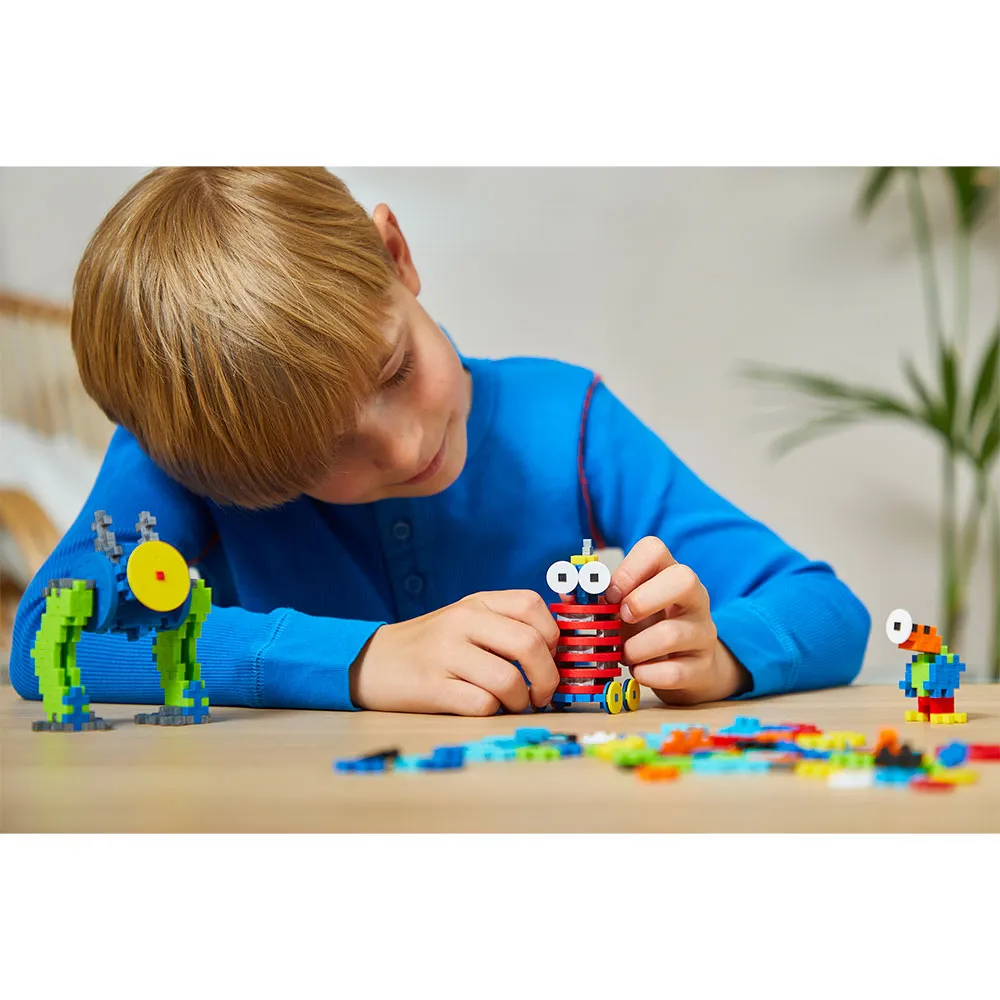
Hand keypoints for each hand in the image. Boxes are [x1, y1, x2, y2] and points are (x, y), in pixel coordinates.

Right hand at [349, 590, 560, 714]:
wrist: (371, 661)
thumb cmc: (430, 646)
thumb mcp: (466, 621)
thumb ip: (505, 626)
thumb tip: (557, 651)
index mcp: (476, 602)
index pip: (531, 605)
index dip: (552, 635)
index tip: (549, 656)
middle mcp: (462, 621)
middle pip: (530, 645)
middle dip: (548, 678)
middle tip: (542, 693)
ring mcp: (445, 653)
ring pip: (509, 680)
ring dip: (521, 702)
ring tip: (512, 704)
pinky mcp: (432, 687)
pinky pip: (482, 705)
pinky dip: (492, 712)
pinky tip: (484, 708)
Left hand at [605, 536, 750, 704]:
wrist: (685, 667)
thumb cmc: (648, 629)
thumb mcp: (624, 608)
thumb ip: (597, 599)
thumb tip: (566, 591)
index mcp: (668, 574)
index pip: (655, 549)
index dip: (627, 570)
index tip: (610, 594)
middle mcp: (693, 597)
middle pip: (684, 579)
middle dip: (642, 601)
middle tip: (622, 619)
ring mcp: (703, 631)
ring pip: (674, 633)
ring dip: (636, 648)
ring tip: (625, 654)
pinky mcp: (703, 666)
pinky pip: (676, 671)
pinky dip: (648, 675)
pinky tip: (639, 672)